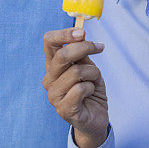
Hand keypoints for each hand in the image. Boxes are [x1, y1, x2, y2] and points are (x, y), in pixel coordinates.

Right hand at [42, 29, 107, 147]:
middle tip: (99, 47)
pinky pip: (81, 89)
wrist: (95, 117)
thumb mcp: (88, 66)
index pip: (49, 41)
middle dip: (85, 48)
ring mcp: (54, 96)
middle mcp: (49, 80)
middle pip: (62, 55)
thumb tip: (81, 34)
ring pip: (77, 71)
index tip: (82, 32)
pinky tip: (90, 93)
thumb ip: (82, 52)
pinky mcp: (64, 109)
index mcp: (53, 66)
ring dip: (93, 73)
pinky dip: (92, 87)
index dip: (65, 34)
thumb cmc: (90, 89)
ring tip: (94, 80)